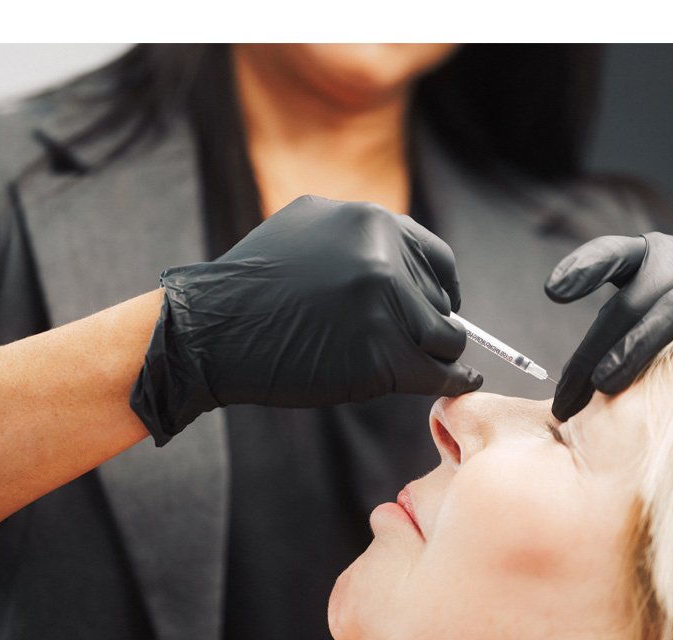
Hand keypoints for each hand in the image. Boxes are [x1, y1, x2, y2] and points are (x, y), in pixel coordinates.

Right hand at [131, 196, 481, 444]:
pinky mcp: (380, 356)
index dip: (443, 289)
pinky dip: (454, 383)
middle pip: (441, 302)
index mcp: (371, 222)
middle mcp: (384, 259)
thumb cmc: (250, 286)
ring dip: (440, 357)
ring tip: (435, 369)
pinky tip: (461, 384)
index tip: (444, 307)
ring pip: (445, 339)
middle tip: (418, 347)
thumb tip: (405, 260)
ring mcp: (384, 307)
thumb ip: (358, 234)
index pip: (438, 260)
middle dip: (433, 326)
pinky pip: (435, 374)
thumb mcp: (306, 227)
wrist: (211, 331)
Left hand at [545, 232, 672, 420]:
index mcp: (644, 255)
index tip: (552, 291)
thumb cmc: (666, 317)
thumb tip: (562, 399)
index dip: (582, 268)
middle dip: (598, 345)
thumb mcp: (632, 314)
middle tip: (571, 392)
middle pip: (634, 297)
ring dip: (640, 344)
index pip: (609, 254)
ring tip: (606, 385)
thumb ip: (603, 338)